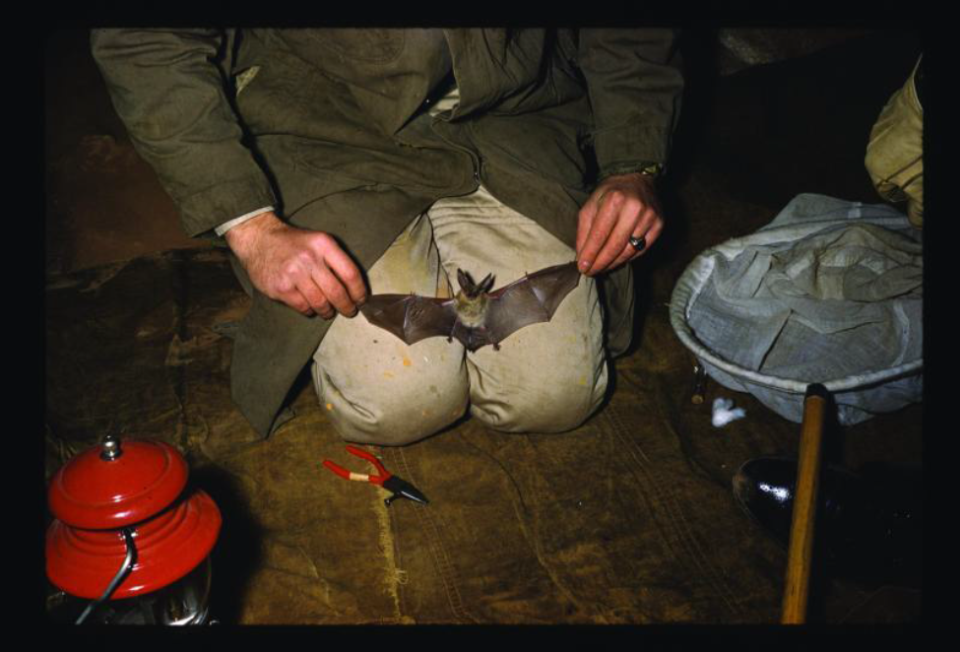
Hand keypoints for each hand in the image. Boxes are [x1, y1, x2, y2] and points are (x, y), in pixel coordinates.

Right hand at [225, 211, 366, 318]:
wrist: (259, 239)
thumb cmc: (293, 244)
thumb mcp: (317, 241)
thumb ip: (335, 260)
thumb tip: (355, 287)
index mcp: (323, 244)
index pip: (350, 273)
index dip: (359, 291)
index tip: (361, 300)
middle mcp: (309, 258)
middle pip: (337, 292)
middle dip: (347, 307)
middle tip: (349, 311)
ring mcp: (293, 274)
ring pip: (321, 303)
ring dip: (328, 311)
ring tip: (328, 311)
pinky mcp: (281, 288)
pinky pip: (303, 307)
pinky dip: (310, 310)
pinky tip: (310, 306)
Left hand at [575, 172, 663, 275]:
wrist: (638, 180)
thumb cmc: (611, 194)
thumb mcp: (592, 204)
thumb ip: (584, 229)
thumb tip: (582, 256)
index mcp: (614, 199)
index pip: (600, 235)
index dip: (590, 254)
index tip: (582, 267)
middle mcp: (634, 208)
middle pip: (615, 246)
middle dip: (600, 263)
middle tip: (590, 272)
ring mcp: (649, 217)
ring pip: (629, 251)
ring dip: (613, 263)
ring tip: (601, 268)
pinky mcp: (658, 224)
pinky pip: (641, 249)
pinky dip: (627, 258)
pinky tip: (616, 260)